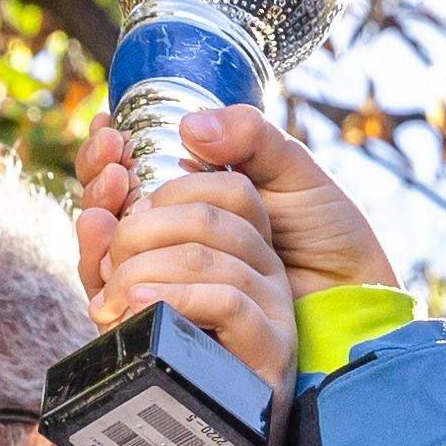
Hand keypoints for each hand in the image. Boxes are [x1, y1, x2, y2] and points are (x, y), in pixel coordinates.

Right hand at [76, 102, 396, 389]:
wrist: (348, 303)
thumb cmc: (327, 238)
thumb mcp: (294, 173)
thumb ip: (250, 138)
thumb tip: (190, 127)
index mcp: (194, 199)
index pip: (131, 170)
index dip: (109, 150)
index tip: (108, 130)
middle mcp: (170, 239)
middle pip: (107, 206)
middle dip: (98, 177)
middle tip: (112, 162)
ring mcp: (162, 280)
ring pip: (102, 246)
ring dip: (96, 210)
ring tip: (112, 186)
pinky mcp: (163, 319)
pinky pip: (116, 291)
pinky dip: (99, 258)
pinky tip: (104, 234)